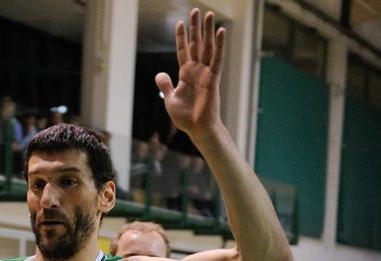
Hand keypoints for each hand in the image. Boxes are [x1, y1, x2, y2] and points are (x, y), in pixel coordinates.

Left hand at [154, 9, 224, 139]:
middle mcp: (197, 70)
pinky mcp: (213, 78)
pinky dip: (220, 45)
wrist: (197, 129)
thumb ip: (166, 85)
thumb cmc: (185, 117)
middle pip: (196, 44)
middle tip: (196, 10)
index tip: (180, 22)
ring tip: (209, 14)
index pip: (183, 51)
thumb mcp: (170, 99)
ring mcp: (206, 73)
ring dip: (208, 31)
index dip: (182, 37)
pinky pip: (217, 59)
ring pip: (207, 47)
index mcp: (185, 74)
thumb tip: (159, 74)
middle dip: (196, 28)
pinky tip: (221, 31)